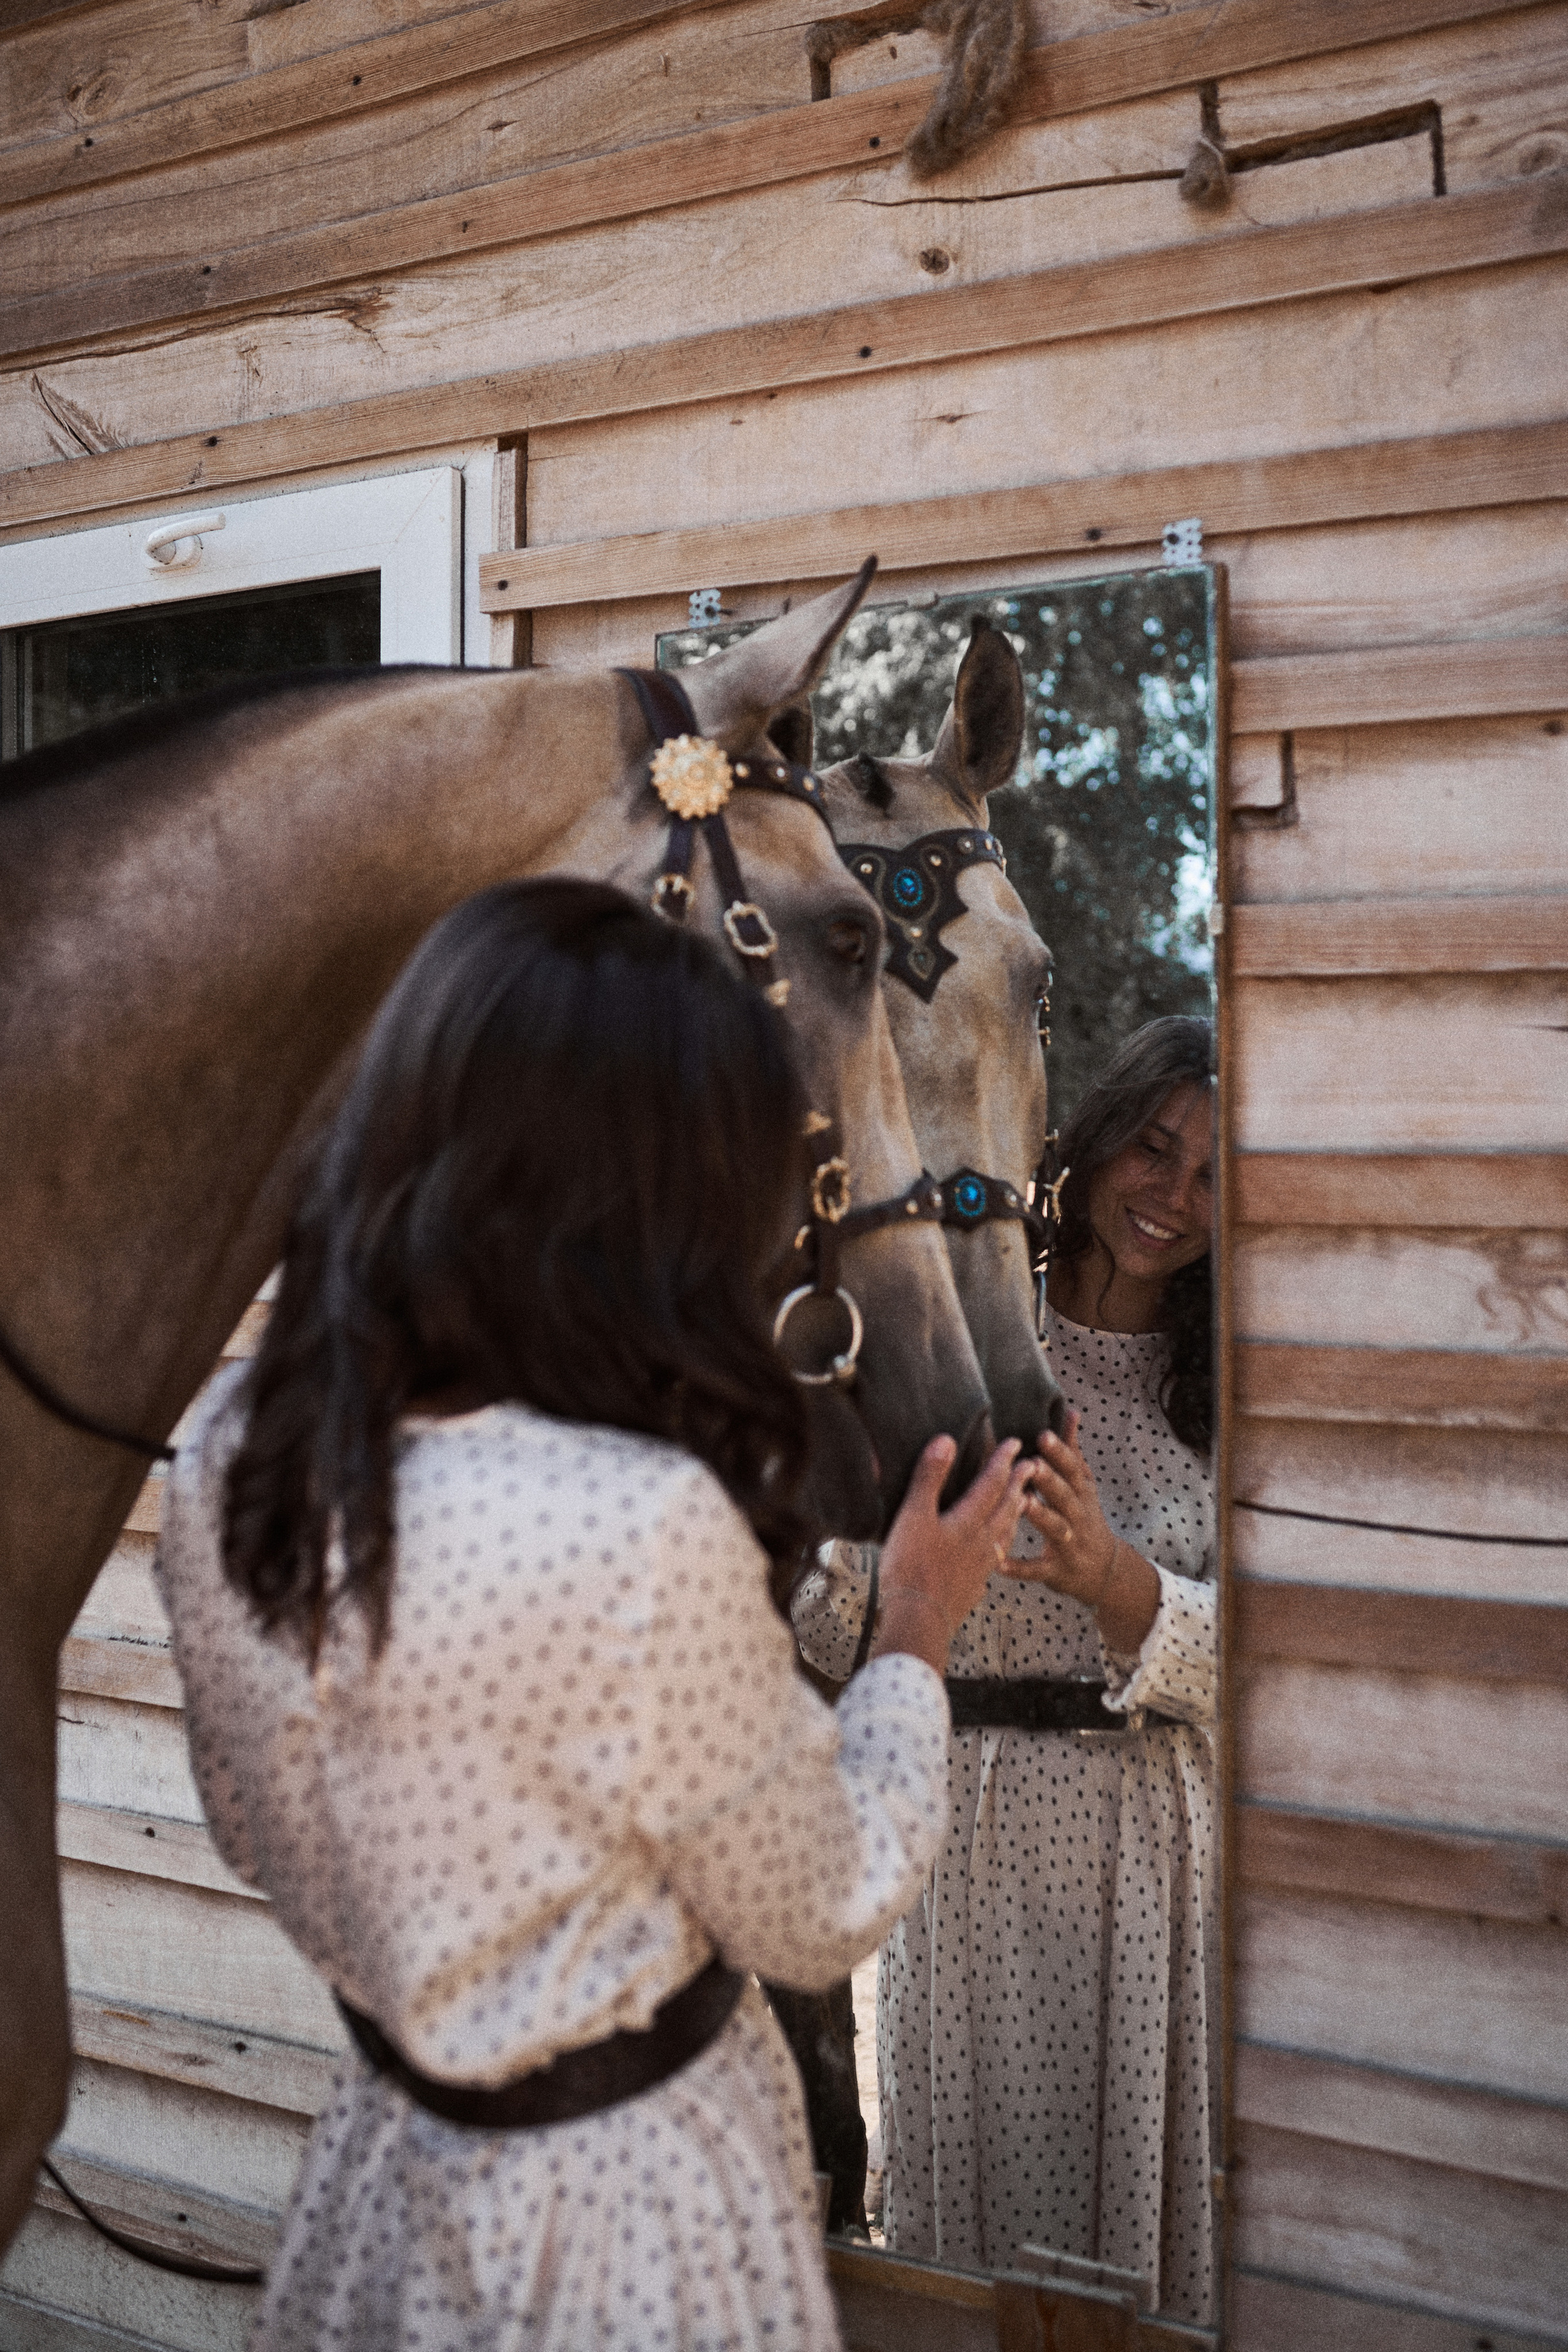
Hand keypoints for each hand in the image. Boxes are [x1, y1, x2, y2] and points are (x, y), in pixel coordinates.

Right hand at [871, 1435, 1033, 1674]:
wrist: (919, 1620)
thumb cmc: (911, 1566)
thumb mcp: (914, 1515)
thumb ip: (929, 1478)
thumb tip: (947, 1441)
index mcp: (968, 1521)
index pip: (991, 1484)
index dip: (1002, 1462)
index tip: (1016, 1444)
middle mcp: (981, 1542)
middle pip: (1005, 1508)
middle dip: (1018, 1484)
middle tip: (1032, 1467)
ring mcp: (980, 1567)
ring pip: (1004, 1534)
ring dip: (1015, 1515)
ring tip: (1023, 1503)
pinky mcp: (972, 1587)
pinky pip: (995, 1561)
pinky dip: (1000, 1549)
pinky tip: (996, 1554)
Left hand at [1010, 1411, 1118, 1603]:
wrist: (1104, 1571)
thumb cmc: (1084, 1518)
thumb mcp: (1083, 1485)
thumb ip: (1072, 1451)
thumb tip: (1070, 1411)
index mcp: (1081, 1493)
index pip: (1072, 1469)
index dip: (1060, 1453)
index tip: (1043, 1435)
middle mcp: (1078, 1516)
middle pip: (1065, 1496)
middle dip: (1050, 1480)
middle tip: (1032, 1464)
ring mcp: (1069, 1544)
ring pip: (1056, 1529)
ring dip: (1041, 1516)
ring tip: (1022, 1503)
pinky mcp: (1056, 1571)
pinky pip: (1037, 1569)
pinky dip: (1018, 1567)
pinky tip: (997, 1562)